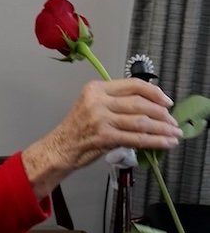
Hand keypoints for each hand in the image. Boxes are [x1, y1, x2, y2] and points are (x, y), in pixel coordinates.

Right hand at [52, 79, 180, 167]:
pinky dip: (154, 141)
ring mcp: (100, 119)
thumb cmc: (78, 129)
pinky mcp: (104, 136)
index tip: (167, 102)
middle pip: (140, 103)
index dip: (155, 93)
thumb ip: (116, 102)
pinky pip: (136, 138)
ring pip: (141, 121)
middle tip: (172, 122)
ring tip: (173, 133)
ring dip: (162, 129)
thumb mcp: (93, 106)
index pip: (133, 85)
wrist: (60, 147)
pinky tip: (164, 143)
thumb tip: (150, 107)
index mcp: (96, 89)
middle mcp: (98, 101)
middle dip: (162, 114)